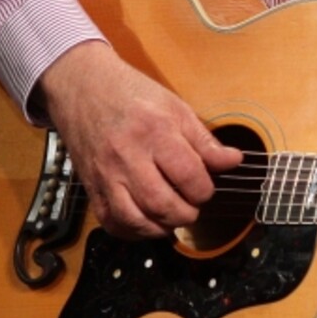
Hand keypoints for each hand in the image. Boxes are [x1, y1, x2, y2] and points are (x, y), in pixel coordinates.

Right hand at [34, 41, 242, 238]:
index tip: (206, 186)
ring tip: (173, 216)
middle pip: (163, 203)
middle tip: (192, 205)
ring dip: (161, 227)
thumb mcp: (175, 107)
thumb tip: (234, 161)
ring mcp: (106, 174)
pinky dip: (133, 231)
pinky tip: (147, 222)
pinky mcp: (91, 186)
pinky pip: (111, 222)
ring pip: (136, 219)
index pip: (189, 176)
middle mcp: (128, 156)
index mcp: (155, 131)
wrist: (82, 86)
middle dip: (186, 213)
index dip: (205, 189)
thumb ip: (204, 140)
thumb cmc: (132, 94)